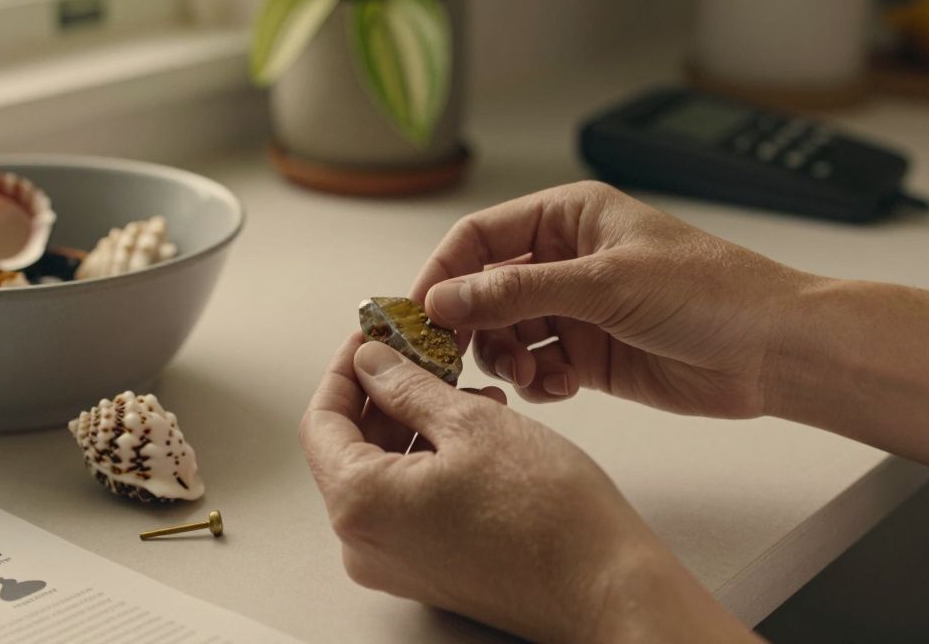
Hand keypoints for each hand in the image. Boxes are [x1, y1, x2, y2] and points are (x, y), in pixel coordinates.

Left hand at [299, 335, 754, 642]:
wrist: (607, 590)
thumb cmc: (550, 516)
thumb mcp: (472, 423)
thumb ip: (407, 386)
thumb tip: (371, 362)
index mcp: (361, 505)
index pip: (321, 421)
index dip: (346, 370)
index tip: (371, 338)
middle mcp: (364, 544)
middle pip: (348, 449)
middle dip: (383, 395)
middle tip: (419, 354)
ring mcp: (394, 564)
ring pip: (382, 474)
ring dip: (412, 425)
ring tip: (461, 391)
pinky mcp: (427, 572)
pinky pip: (407, 504)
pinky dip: (429, 462)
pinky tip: (473, 434)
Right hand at [410, 181, 816, 418]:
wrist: (774, 351)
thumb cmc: (711, 292)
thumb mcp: (605, 282)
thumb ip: (518, 291)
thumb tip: (445, 298)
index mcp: (568, 217)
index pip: (479, 238)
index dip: (444, 273)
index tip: (420, 314)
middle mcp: (565, 260)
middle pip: (484, 290)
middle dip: (474, 326)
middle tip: (464, 358)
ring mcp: (576, 309)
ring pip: (506, 334)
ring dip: (507, 358)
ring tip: (530, 374)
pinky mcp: (590, 354)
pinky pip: (537, 367)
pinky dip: (537, 382)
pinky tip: (561, 387)